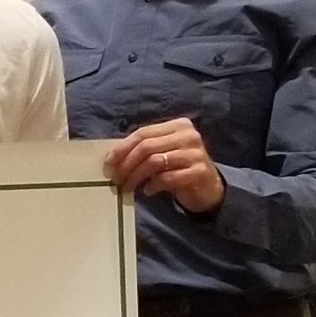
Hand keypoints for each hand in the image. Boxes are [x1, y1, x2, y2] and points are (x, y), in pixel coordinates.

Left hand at [105, 118, 224, 214]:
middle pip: (147, 147)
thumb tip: (112, 159)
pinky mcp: (199, 171)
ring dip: (136, 177)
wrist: (207, 188)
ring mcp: (195, 153)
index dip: (122, 148)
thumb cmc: (178, 168)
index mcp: (178, 125)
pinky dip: (153, 185)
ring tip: (128, 187)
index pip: (143, 133)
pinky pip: (168, 178)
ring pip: (154, 162)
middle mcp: (188, 135)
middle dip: (126, 165)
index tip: (108, 164)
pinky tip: (148, 191)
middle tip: (116, 179)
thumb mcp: (162, 154)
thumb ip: (143, 150)